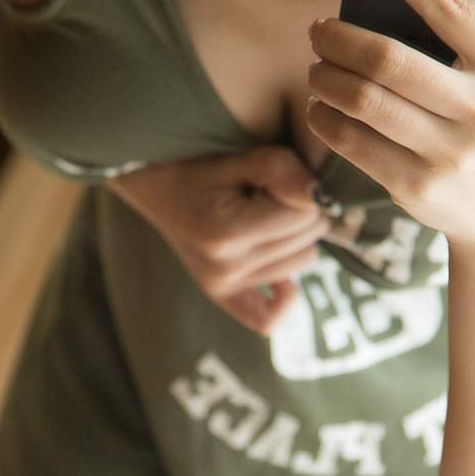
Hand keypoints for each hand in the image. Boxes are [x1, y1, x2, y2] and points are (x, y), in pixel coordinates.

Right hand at [111, 145, 336, 332]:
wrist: (156, 186)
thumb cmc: (198, 167)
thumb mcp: (236, 158)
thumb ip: (279, 169)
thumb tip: (318, 195)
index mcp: (225, 233)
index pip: (304, 214)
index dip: (301, 188)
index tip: (278, 177)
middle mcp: (224, 269)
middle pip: (308, 238)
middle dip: (302, 210)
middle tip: (270, 195)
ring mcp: (222, 287)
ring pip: (303, 261)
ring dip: (296, 238)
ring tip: (265, 218)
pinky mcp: (223, 296)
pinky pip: (267, 318)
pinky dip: (284, 296)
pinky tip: (280, 274)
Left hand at [306, 0, 474, 249]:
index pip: (444, 2)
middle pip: (386, 59)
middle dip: (337, 38)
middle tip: (318, 29)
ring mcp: (451, 154)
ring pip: (363, 102)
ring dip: (324, 77)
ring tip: (316, 66)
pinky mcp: (417, 188)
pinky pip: (354, 145)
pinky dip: (326, 120)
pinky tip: (321, 107)